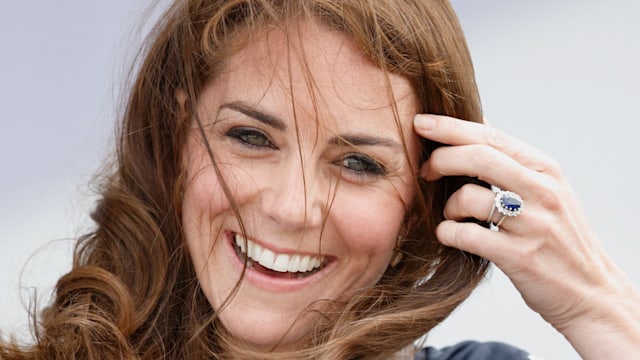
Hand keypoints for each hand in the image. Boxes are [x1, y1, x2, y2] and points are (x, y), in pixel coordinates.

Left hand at [414, 114, 639, 358]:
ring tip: (451, 215)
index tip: (421, 122)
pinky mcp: (520, 257)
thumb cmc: (558, 237)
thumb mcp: (547, 190)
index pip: (491, 136)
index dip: (450, 127)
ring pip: (468, 197)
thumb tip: (476, 124)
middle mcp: (542, 192)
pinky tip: (450, 235)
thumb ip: (512, 161)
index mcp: (545, 169)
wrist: (591, 291)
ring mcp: (532, 224)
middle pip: (477, 157)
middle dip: (440, 159)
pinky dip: (448, 233)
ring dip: (447, 206)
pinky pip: (466, 235)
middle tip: (425, 170)